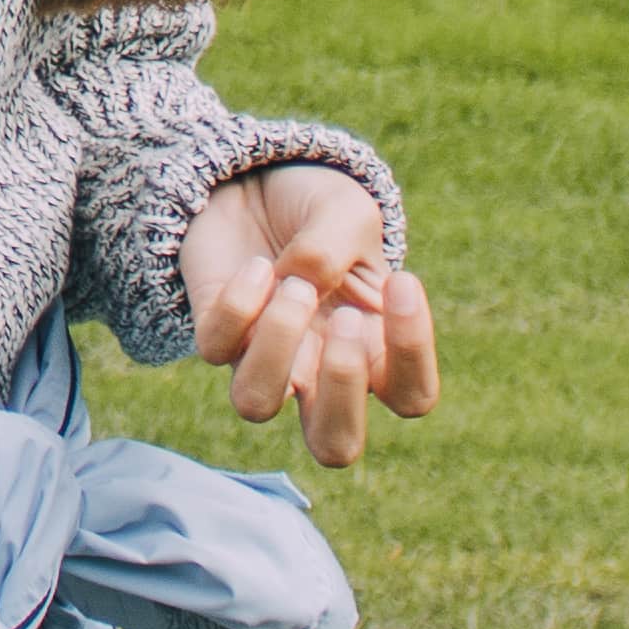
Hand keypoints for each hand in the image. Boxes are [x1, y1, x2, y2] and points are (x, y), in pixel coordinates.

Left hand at [181, 164, 440, 468]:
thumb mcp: (346, 211)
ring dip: (278, 343)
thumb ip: (335, 247)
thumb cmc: (317, 211)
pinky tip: (258, 266)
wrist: (254, 182)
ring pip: (255, 405)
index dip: (413, 352)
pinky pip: (216, 347)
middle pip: (335, 447)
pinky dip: (239, 304)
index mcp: (375, 350)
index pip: (412, 397)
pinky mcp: (215, 334)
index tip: (402, 280)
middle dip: (341, 388)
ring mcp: (262, 359)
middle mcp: (319, 372)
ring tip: (293, 284)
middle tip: (343, 318)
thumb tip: (302, 284)